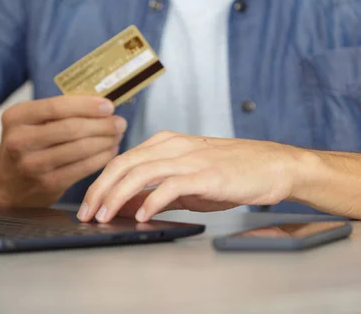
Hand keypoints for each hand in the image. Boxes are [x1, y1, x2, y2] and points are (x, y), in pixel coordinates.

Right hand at [0, 96, 126, 207]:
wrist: (10, 182)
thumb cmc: (31, 143)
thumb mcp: (33, 121)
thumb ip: (61, 110)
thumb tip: (103, 104)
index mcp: (16, 117)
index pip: (56, 107)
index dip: (87, 106)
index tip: (108, 106)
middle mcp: (20, 141)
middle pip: (71, 129)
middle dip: (102, 125)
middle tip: (120, 122)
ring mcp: (32, 165)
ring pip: (80, 149)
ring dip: (105, 141)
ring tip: (117, 135)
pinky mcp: (48, 184)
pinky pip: (83, 168)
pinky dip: (101, 158)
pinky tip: (110, 151)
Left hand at [77, 131, 302, 222]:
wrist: (272, 166)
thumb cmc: (233, 172)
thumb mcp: (190, 181)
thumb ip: (159, 190)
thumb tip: (129, 206)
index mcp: (168, 143)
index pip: (123, 159)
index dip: (101, 182)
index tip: (89, 204)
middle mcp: (175, 146)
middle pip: (124, 163)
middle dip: (100, 189)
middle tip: (87, 213)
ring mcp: (190, 158)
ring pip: (141, 172)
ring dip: (118, 195)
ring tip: (105, 216)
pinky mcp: (207, 174)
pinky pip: (171, 185)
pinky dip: (151, 201)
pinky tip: (141, 215)